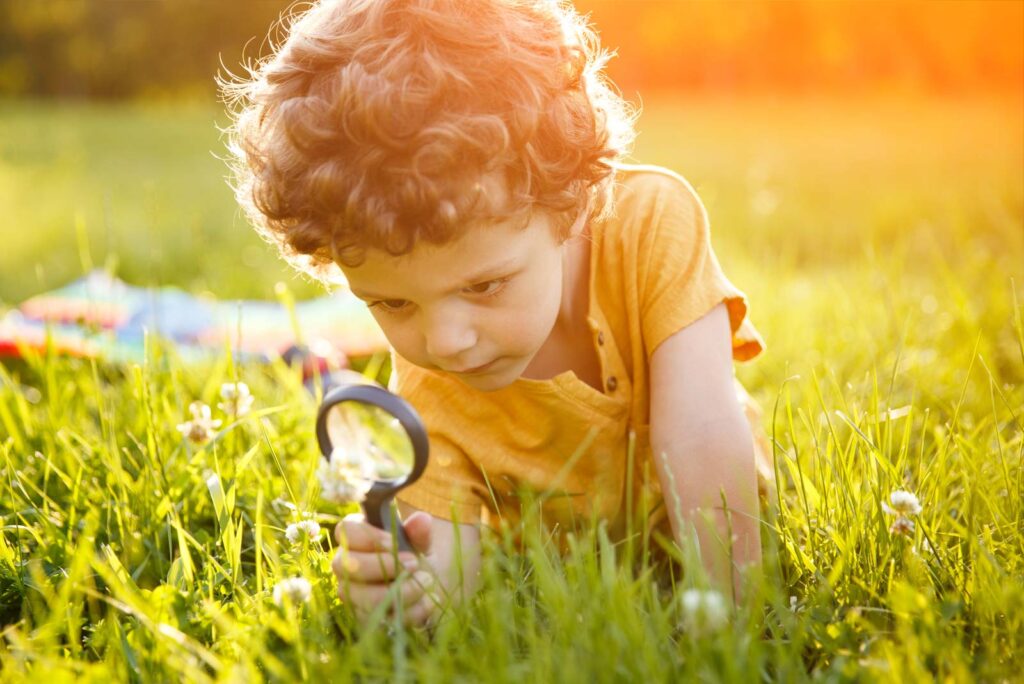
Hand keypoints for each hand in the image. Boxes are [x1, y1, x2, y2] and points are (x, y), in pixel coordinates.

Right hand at [331, 511, 438, 626]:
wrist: (424, 589)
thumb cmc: (415, 557)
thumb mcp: (421, 542)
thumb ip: (419, 532)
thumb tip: (422, 520)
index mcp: (356, 538)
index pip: (346, 531)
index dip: (369, 537)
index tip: (394, 542)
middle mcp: (346, 565)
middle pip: (348, 565)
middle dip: (384, 566)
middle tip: (413, 563)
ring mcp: (352, 594)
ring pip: (364, 597)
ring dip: (401, 590)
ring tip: (426, 581)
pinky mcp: (364, 619)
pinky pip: (381, 619)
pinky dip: (410, 611)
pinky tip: (427, 600)